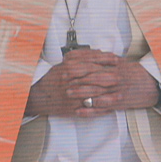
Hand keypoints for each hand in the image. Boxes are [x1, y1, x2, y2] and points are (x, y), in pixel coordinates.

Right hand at [24, 50, 159, 118]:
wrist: (39, 96)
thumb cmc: (52, 79)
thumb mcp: (64, 64)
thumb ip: (80, 57)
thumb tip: (98, 52)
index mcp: (68, 68)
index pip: (91, 62)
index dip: (105, 61)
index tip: (116, 60)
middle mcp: (70, 81)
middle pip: (95, 78)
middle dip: (110, 77)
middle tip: (121, 76)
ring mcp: (72, 96)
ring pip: (94, 94)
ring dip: (109, 94)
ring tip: (121, 93)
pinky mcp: (72, 108)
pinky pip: (89, 109)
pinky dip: (101, 109)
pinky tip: (110, 108)